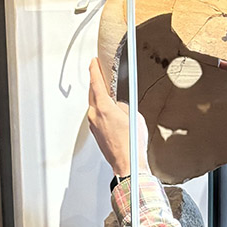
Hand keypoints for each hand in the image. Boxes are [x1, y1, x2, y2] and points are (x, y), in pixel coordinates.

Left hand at [88, 58, 148, 175]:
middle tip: (101, 76)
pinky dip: (101, 113)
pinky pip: (96, 118)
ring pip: (93, 106)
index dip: (94, 69)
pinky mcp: (96, 134)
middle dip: (96, 84)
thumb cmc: (132, 144)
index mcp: (103, 107)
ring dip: (100, 99)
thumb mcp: (134, 116)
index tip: (93, 62)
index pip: (95, 81)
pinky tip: (110, 115)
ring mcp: (93, 126)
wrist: (128, 165)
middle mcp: (94, 115)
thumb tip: (118, 106)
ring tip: (109, 97)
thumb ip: (123, 106)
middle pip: (92, 93)